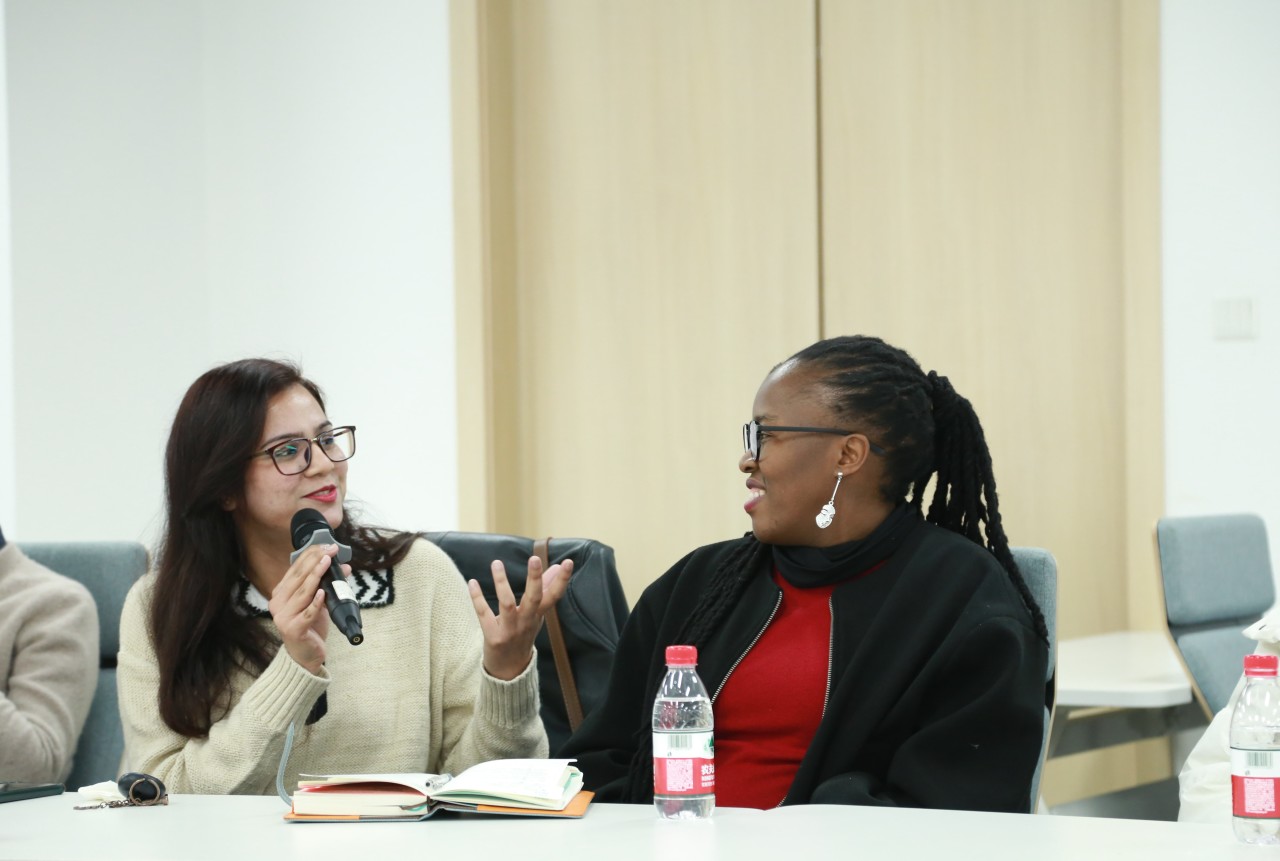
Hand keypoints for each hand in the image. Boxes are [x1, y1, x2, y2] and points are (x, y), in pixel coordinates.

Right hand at [268, 544, 350, 674]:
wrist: (305, 656)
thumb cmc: (310, 626)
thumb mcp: (318, 602)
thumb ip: (327, 585)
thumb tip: (345, 568)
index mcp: (280, 593)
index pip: (295, 569)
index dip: (310, 555)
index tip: (326, 545)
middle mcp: (278, 603)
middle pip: (298, 578)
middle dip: (316, 561)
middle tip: (331, 550)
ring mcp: (283, 617)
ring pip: (303, 593)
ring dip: (316, 576)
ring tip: (328, 563)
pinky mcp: (294, 629)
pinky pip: (307, 613)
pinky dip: (316, 603)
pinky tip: (322, 592)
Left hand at [468, 555, 573, 680]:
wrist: (509, 670)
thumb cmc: (523, 634)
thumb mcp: (537, 614)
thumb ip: (546, 589)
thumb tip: (557, 566)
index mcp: (539, 615)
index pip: (554, 596)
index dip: (562, 580)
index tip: (568, 562)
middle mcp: (527, 622)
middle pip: (534, 599)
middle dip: (535, 579)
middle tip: (534, 559)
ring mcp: (510, 630)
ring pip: (507, 604)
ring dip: (501, 583)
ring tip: (496, 563)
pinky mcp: (493, 636)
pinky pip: (484, 614)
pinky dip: (478, 598)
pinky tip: (472, 582)